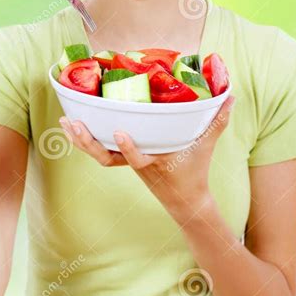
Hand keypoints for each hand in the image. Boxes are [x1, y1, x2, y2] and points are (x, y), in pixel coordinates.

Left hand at [59, 95, 234, 214]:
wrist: (185, 200)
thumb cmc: (194, 171)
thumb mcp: (206, 145)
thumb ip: (217, 120)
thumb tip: (231, 96)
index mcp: (155, 162)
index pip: (138, 159)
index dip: (128, 149)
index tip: (120, 133)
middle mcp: (135, 164)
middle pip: (106, 159)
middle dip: (88, 143)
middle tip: (74, 124)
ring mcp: (126, 163)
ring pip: (97, 155)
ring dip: (79, 140)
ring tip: (64, 122)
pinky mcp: (121, 160)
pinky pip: (98, 151)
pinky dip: (84, 140)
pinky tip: (71, 125)